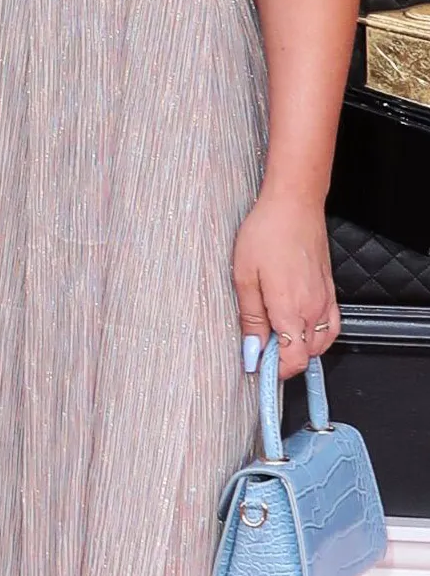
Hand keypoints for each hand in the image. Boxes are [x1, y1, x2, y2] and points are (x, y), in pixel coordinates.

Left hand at [232, 191, 338, 379]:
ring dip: (301, 348)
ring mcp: (325, 300)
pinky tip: (301, 325)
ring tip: (278, 336)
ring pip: (321, 343)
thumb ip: (250, 318)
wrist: (294, 204)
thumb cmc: (267, 232)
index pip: (292, 361)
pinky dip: (318, 335)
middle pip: (306, 355)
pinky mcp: (330, 289)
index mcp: (290, 310)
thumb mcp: (244, 275)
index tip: (256, 365)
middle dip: (284, 359)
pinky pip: (331, 325)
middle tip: (261, 347)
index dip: (274, 371)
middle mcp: (313, 309)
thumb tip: (252, 351)